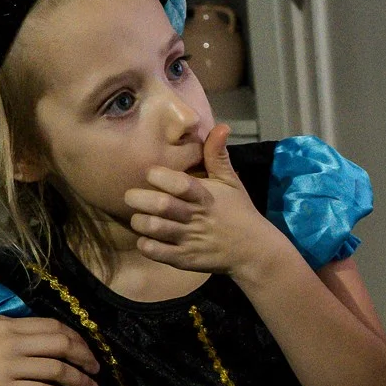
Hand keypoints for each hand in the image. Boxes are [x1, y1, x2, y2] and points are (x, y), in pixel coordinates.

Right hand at [0, 314, 99, 385]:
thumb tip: (21, 331)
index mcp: (1, 324)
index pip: (50, 325)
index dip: (75, 337)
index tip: (85, 348)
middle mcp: (8, 340)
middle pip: (62, 342)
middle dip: (85, 355)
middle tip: (96, 368)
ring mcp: (7, 365)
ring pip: (58, 368)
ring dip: (81, 379)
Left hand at [126, 125, 279, 277]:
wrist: (254, 251)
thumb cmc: (239, 212)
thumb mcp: (232, 183)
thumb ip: (218, 156)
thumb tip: (221, 126)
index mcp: (206, 196)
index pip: (179, 183)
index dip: (159, 175)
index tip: (151, 174)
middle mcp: (196, 217)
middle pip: (160, 205)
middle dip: (139, 198)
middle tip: (131, 196)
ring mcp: (190, 240)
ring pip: (154, 228)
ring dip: (139, 221)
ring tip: (139, 217)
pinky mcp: (185, 259)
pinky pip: (155, 252)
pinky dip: (145, 244)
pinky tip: (146, 238)